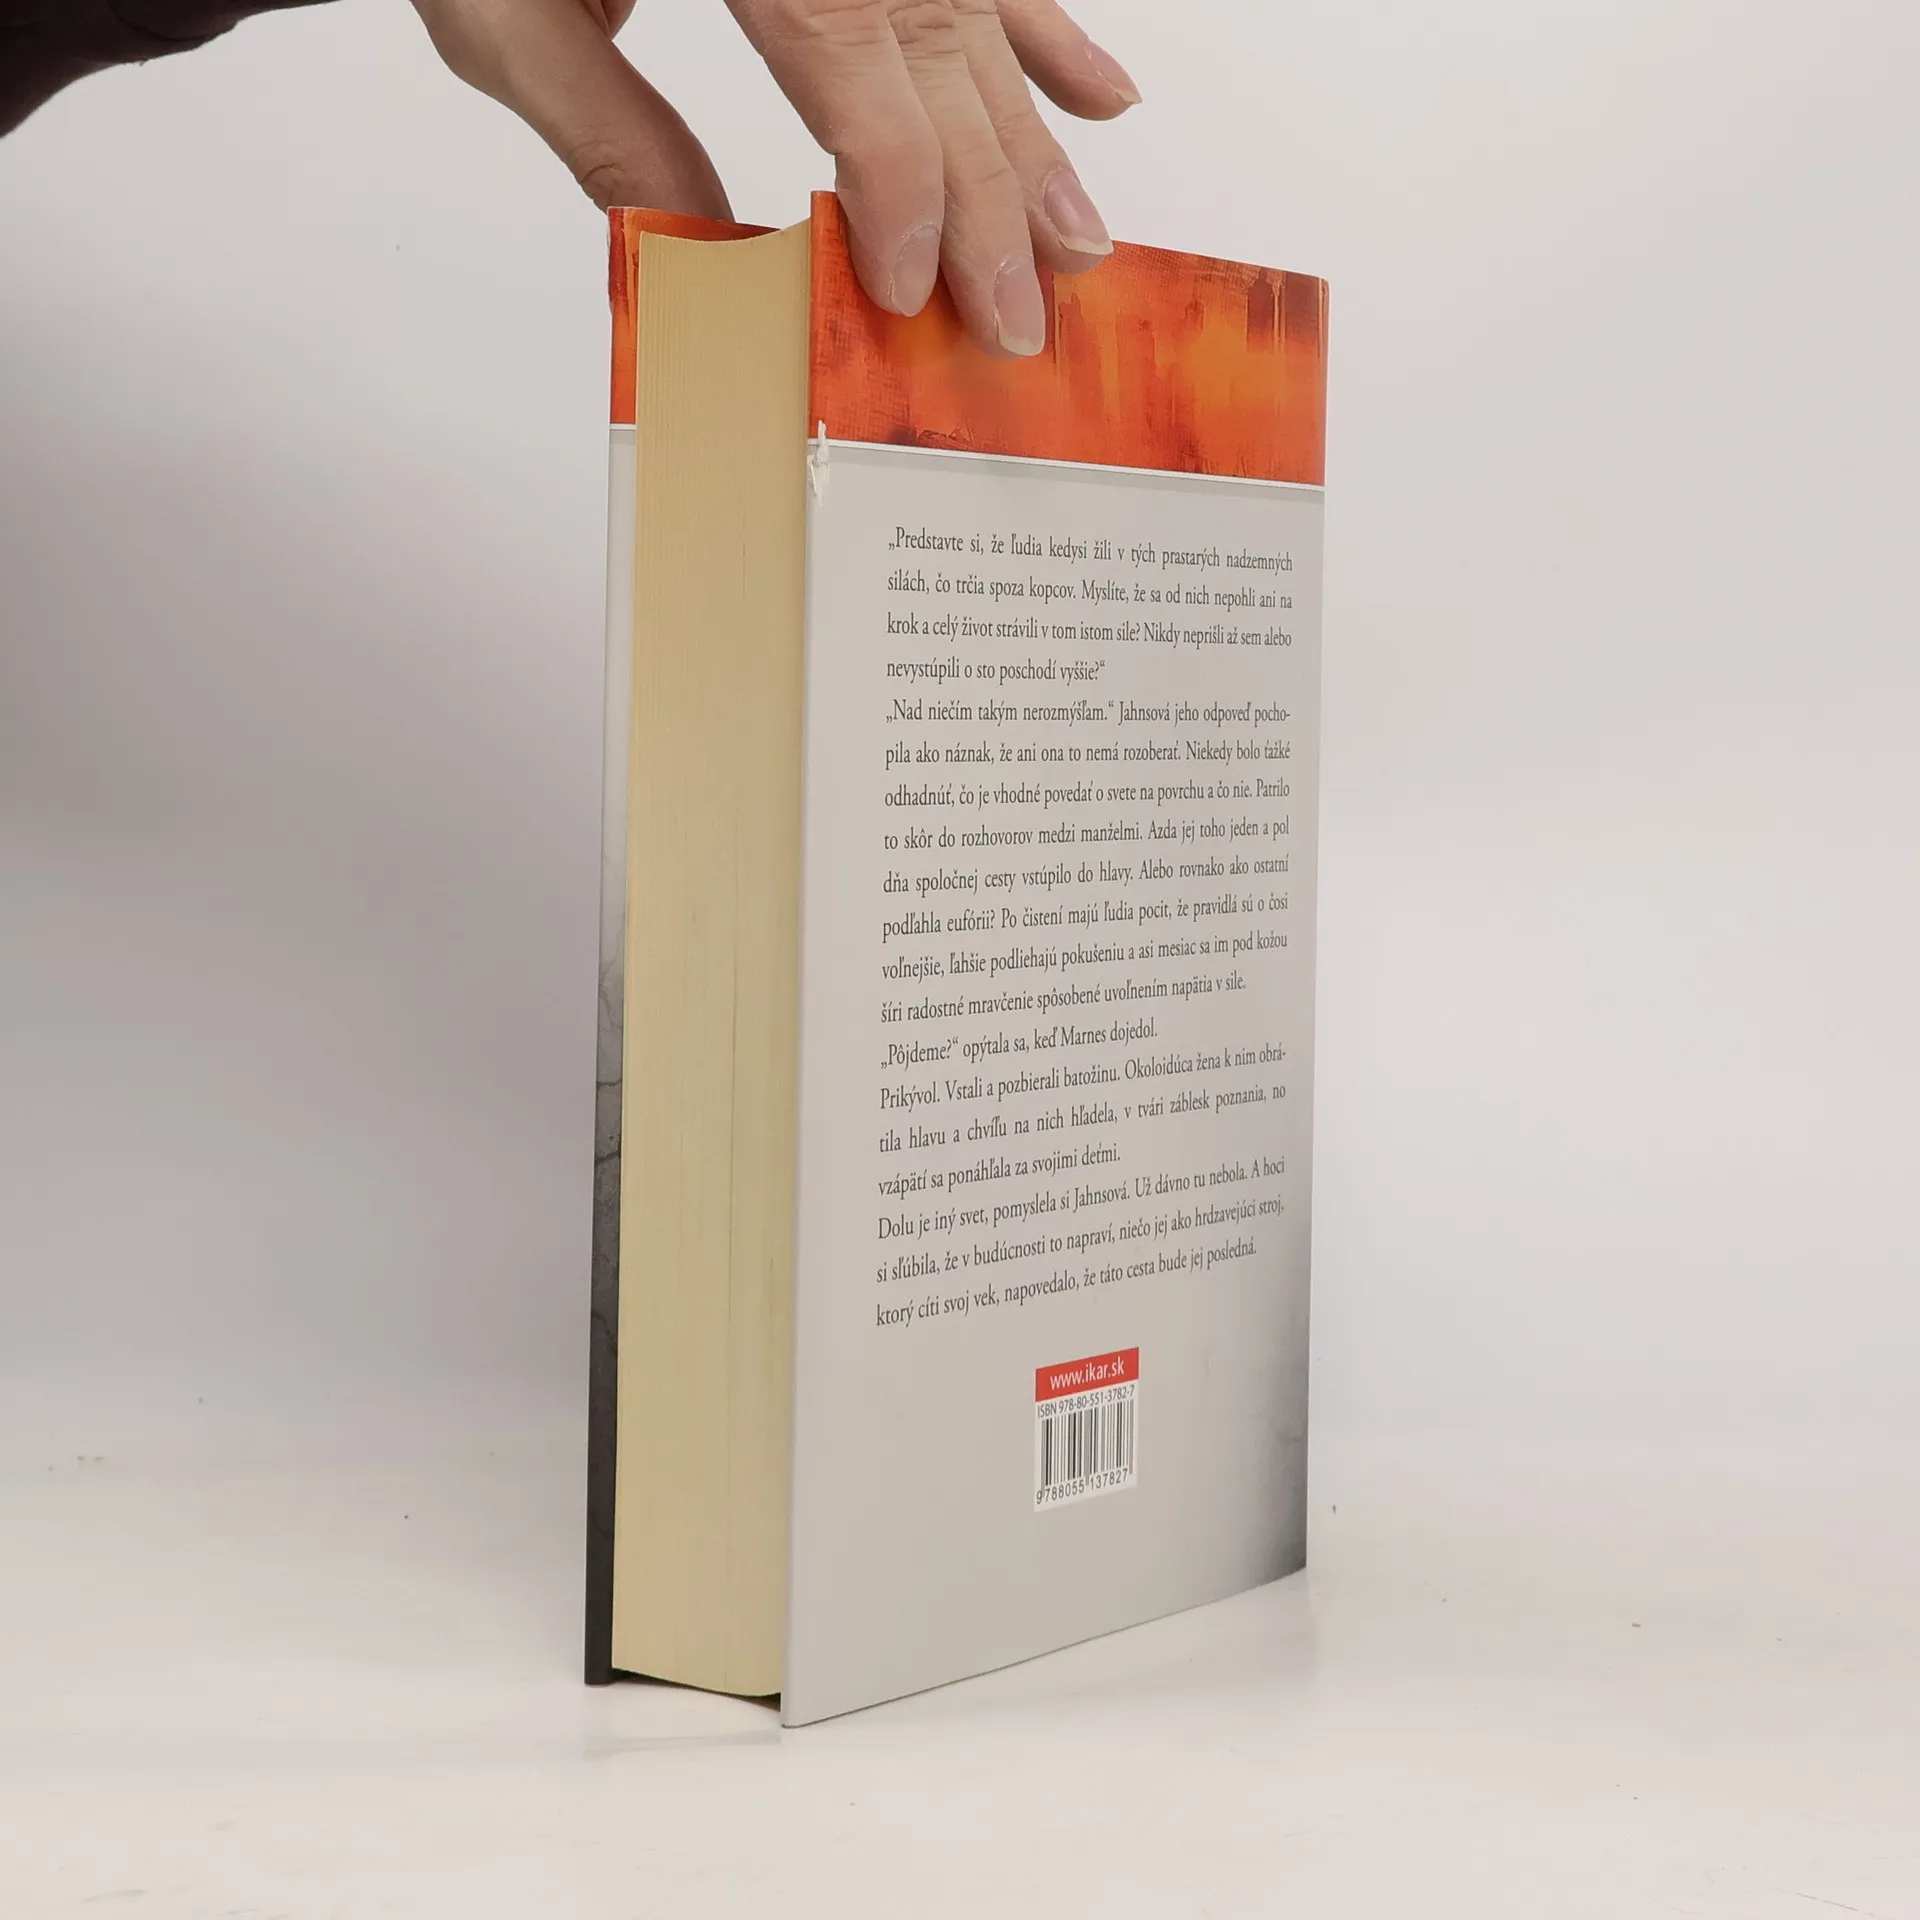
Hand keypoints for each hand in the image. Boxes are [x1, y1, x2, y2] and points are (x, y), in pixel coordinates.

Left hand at [408, 0, 1139, 355]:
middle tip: (1016, 316)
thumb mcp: (506, 10)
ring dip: (1032, 133)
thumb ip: (607, 129)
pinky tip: (1098, 94)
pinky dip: (1042, 27)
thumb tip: (707, 260)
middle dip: (988, 192)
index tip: (908, 284)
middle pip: (935, 40)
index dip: (897, 177)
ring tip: (1077, 243)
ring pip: (972, 11)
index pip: (849, 48)